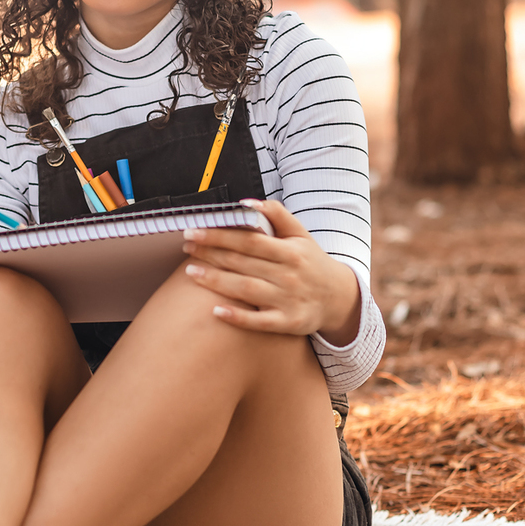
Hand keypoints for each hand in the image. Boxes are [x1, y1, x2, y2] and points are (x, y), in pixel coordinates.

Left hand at [181, 200, 362, 343]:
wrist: (338, 298)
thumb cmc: (311, 262)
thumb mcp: (301, 235)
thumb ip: (277, 215)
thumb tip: (248, 202)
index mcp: (290, 251)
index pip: (249, 241)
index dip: (220, 235)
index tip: (195, 230)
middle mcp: (289, 276)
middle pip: (243, 263)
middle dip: (211, 254)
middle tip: (186, 247)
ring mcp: (288, 301)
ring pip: (246, 290)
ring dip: (216, 282)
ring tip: (191, 272)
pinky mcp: (288, 323)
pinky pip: (259, 322)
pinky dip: (238, 318)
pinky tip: (216, 311)